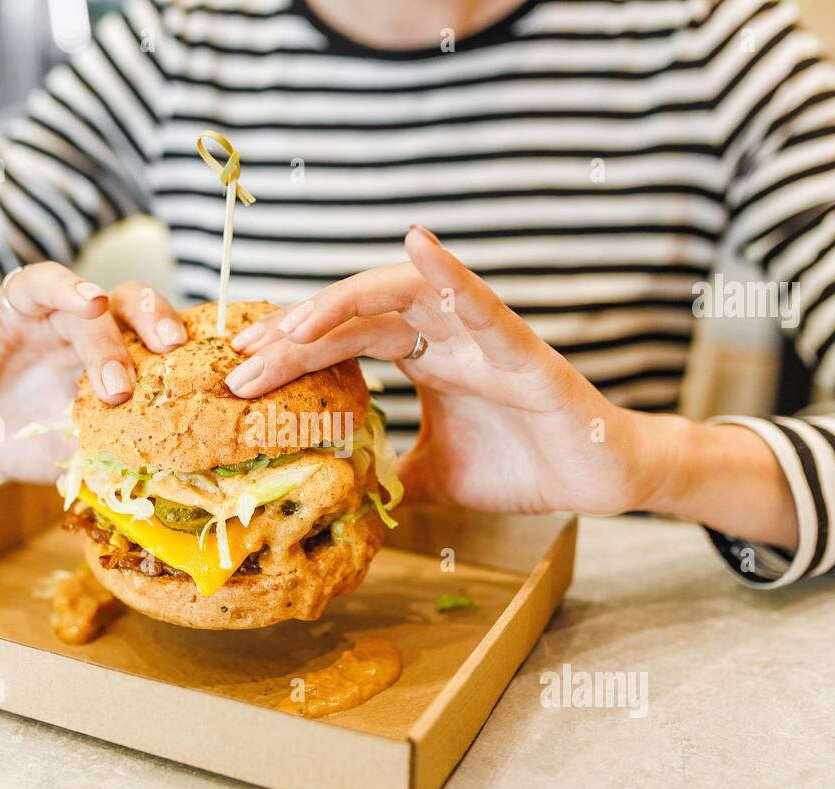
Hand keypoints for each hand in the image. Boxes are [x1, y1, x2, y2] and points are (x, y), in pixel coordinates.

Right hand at [0, 245, 185, 482]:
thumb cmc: (22, 433)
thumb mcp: (70, 446)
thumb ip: (108, 446)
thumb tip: (160, 469)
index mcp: (94, 348)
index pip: (136, 324)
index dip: (161, 330)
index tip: (180, 356)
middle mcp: (59, 321)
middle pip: (98, 308)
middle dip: (116, 341)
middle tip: (122, 385)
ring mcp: (9, 313)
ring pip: (43, 284)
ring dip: (69, 291)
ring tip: (91, 302)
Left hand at [225, 227, 797, 546]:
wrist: (595, 480)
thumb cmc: (521, 464)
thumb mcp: (433, 475)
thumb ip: (389, 472)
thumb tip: (340, 496)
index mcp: (422, 357)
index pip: (343, 343)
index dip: (292, 352)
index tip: (239, 374)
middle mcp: (443, 334)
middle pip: (356, 316)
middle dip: (298, 334)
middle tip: (244, 359)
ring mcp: (480, 335)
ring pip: (404, 297)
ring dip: (346, 303)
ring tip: (297, 323)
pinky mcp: (521, 348)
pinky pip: (482, 303)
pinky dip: (450, 273)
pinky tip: (418, 245)